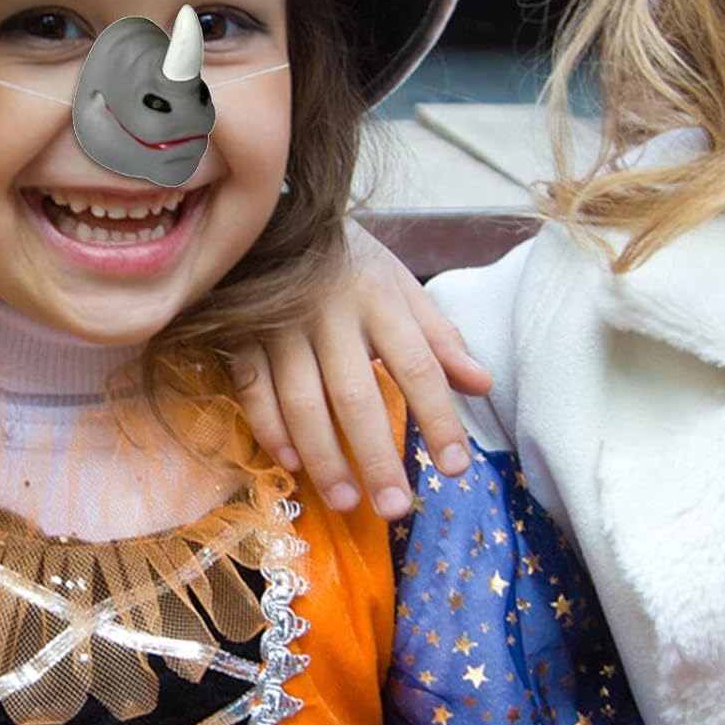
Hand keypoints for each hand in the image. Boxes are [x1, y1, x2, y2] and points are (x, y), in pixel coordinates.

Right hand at [233, 222, 491, 518]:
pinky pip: (255, 391)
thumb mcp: (399, 283)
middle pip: (357, 395)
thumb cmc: (347, 258)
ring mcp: (281, 324)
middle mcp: (332, 311)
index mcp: (381, 296)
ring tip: (348, 501)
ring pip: (302, 402)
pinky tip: (294, 465)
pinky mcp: (242, 335)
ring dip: (325, 457)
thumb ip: (439, 335)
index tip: (456, 467)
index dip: (439, 419)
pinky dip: (272, 431)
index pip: (418, 365)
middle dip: (378, 456)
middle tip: (396, 508)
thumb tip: (483, 385)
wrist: (269, 216)